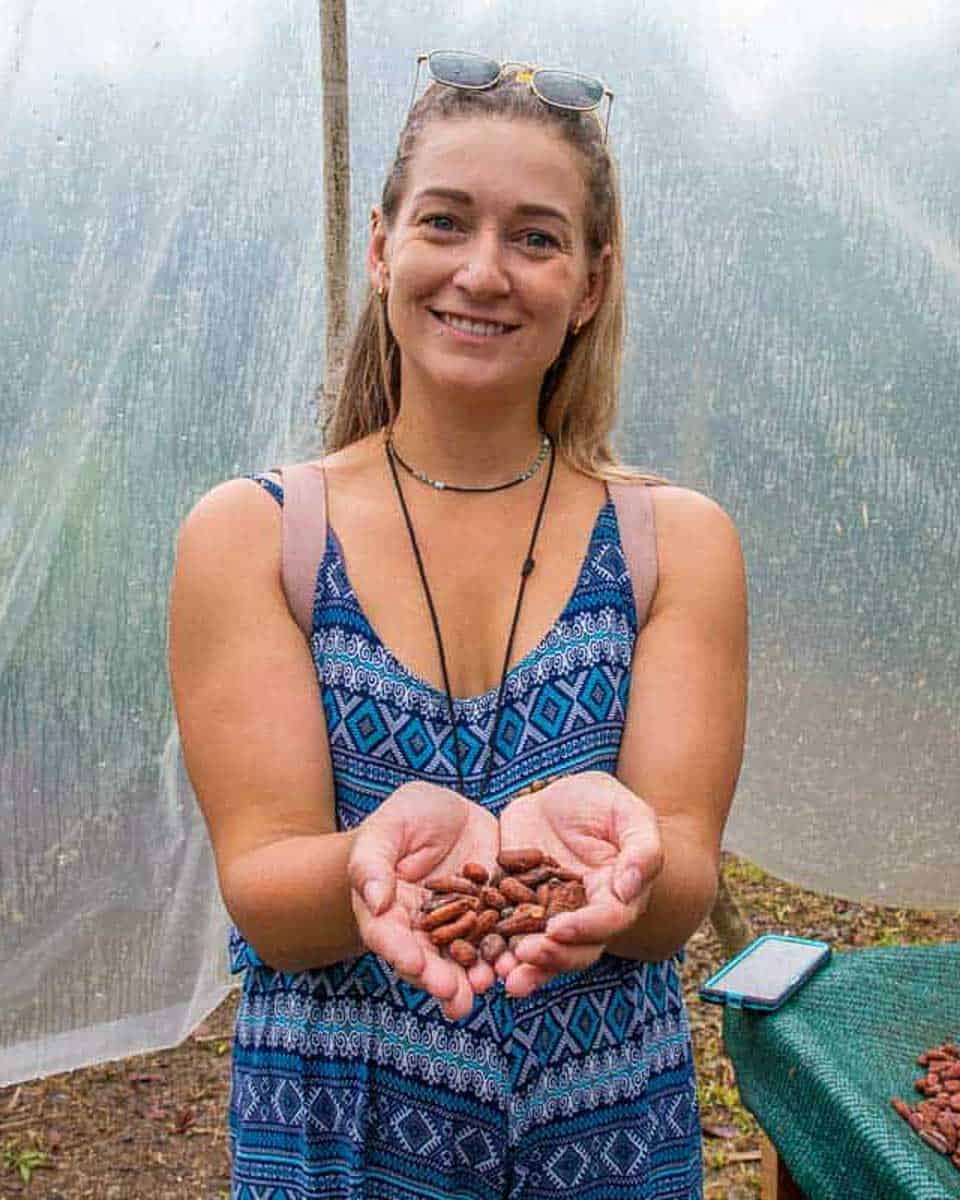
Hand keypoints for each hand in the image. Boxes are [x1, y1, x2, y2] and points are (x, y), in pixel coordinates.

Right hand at [347, 781, 499, 1019]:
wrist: (450, 814)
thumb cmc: (406, 818)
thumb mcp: (388, 829)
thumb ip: (373, 864)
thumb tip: (374, 903)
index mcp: (387, 910)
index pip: (388, 936)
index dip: (399, 952)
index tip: (413, 964)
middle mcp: (421, 928)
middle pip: (426, 959)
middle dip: (440, 979)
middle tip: (454, 996)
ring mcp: (458, 926)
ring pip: (462, 959)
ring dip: (473, 977)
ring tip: (487, 985)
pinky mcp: (489, 918)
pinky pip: (497, 940)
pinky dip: (505, 954)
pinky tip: (516, 964)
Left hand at [495, 771, 661, 997]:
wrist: (555, 797)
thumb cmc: (602, 802)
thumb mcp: (627, 813)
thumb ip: (642, 848)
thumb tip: (631, 888)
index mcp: (617, 897)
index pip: (607, 921)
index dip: (585, 928)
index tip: (558, 928)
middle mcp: (585, 916)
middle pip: (576, 949)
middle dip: (552, 957)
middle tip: (526, 953)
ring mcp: (549, 917)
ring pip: (544, 952)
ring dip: (527, 968)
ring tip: (506, 976)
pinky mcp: (517, 910)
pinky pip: (509, 936)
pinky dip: (498, 950)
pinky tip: (481, 958)